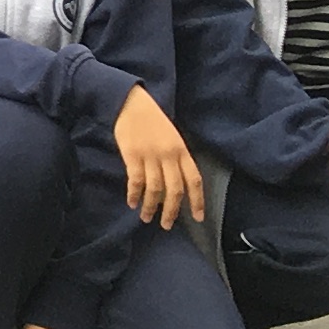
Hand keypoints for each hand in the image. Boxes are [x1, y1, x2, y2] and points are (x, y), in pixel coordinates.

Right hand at [113, 85, 204, 229]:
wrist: (130, 102)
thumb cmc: (152, 121)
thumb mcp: (172, 138)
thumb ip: (176, 159)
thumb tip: (175, 187)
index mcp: (182, 150)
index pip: (194, 180)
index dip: (197, 201)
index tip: (197, 218)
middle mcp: (169, 155)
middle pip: (175, 189)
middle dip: (171, 211)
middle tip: (166, 225)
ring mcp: (150, 155)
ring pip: (155, 188)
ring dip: (150, 206)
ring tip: (146, 217)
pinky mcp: (132, 154)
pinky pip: (135, 180)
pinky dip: (134, 194)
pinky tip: (131, 202)